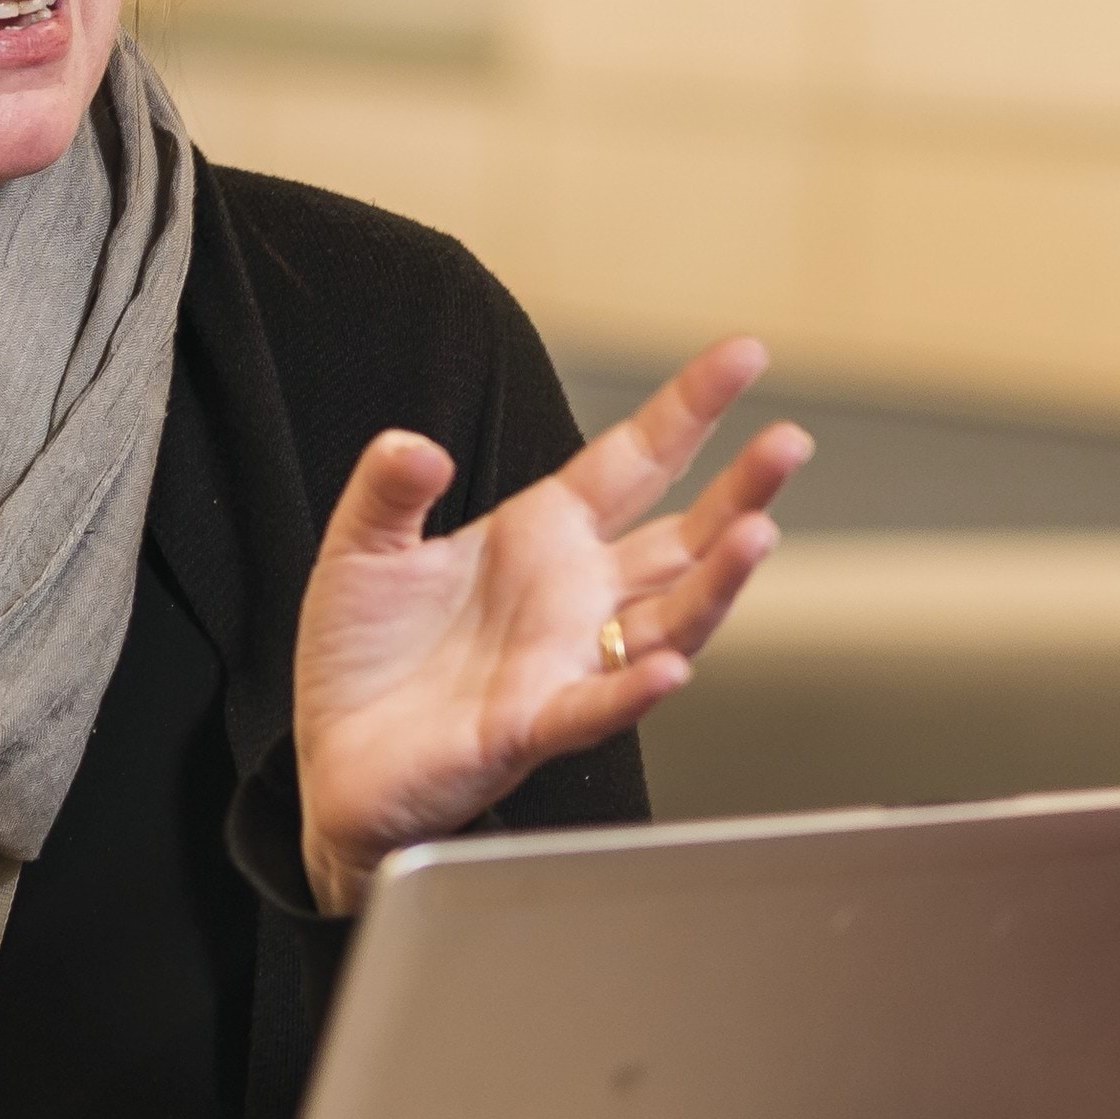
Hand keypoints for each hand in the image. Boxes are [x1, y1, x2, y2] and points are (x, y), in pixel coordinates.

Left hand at [292, 338, 810, 916]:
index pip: (634, 460)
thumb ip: (389, 490)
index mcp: (539, 536)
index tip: (745, 357)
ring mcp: (564, 662)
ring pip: (668, 620)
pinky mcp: (532, 727)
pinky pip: (596, 707)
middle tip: (790, 443)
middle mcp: (572, 595)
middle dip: (741, 490)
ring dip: (715, 582)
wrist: (330, 761)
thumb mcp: (362, 548)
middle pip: (682, 537)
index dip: (689, 409)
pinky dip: (631, 690)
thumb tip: (416, 444)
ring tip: (758, 535)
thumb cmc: (360, 657)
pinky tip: (667, 668)